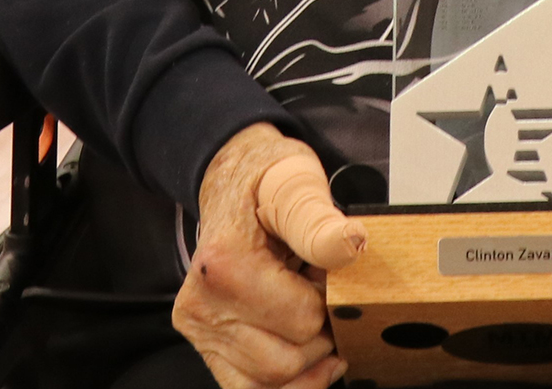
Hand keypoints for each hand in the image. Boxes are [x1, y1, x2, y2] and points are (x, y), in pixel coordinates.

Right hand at [173, 123, 368, 388]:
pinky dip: (287, 384)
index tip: (328, 271)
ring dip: (305, 354)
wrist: (232, 182)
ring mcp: (200, 328)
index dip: (331, 300)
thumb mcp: (296, 183)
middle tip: (319, 290)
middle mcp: (203, 302)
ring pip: (271, 382)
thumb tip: (350, 244)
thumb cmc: (266, 183)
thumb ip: (319, 220)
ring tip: (305, 309)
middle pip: (288, 360)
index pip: (303, 319)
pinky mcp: (204, 344)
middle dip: (320, 331)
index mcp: (225, 264)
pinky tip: (310, 362)